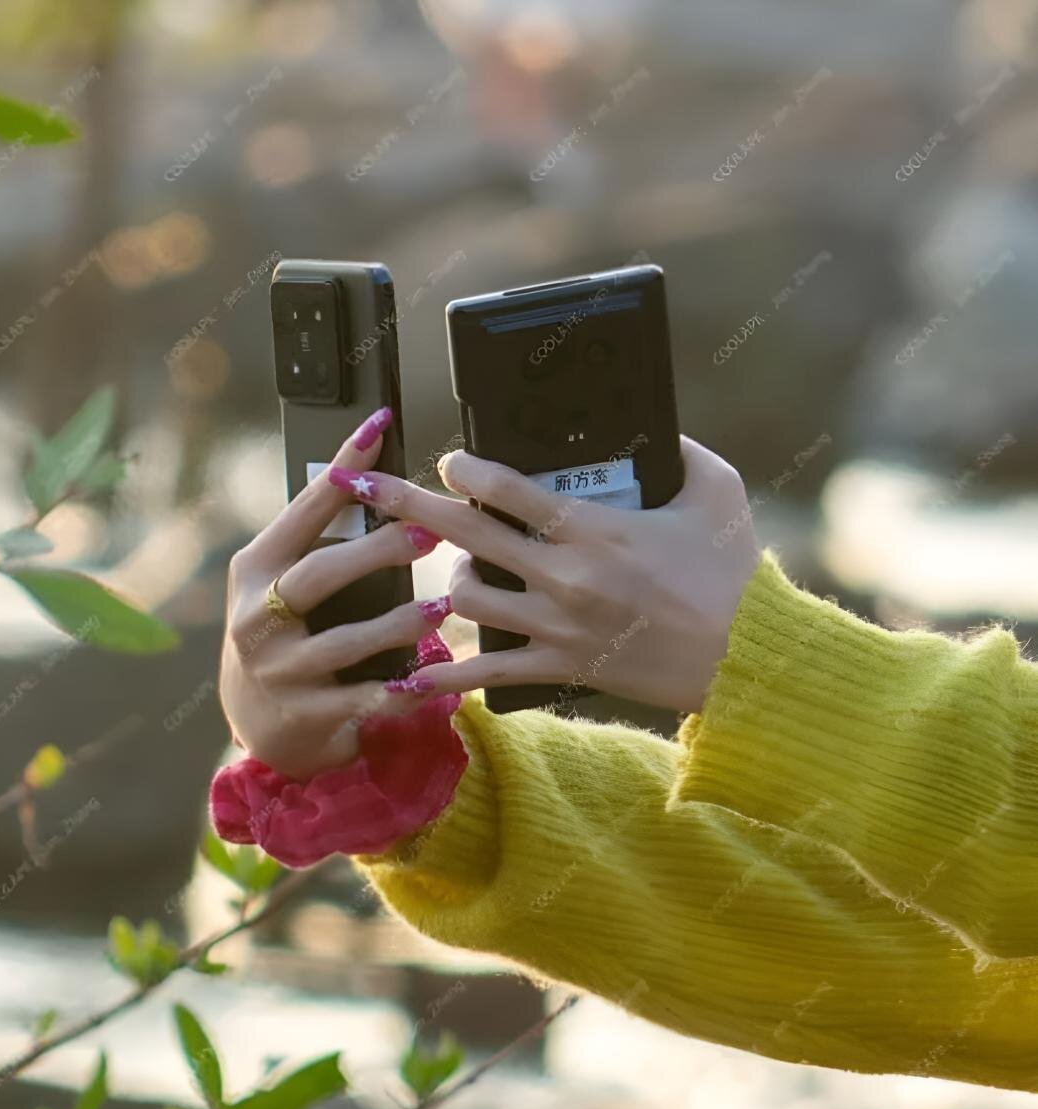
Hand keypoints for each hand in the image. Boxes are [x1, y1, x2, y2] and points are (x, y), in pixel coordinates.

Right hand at [219, 409, 449, 780]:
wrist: (258, 723)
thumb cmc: (284, 634)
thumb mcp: (282, 584)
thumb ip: (317, 542)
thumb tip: (375, 475)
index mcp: (256, 569)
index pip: (302, 510)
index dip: (343, 468)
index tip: (380, 428)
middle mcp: (257, 618)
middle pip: (319, 575)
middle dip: (378, 551)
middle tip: (431, 533)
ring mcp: (279, 670)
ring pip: (345, 643)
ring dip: (399, 624)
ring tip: (443, 608)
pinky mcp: (306, 715)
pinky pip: (364, 700)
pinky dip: (402, 689)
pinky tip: (434, 680)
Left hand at [325, 435, 759, 713]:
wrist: (744, 657)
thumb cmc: (732, 572)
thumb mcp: (718, 492)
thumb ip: (680, 452)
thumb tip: (654, 428)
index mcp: (594, 528)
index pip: (509, 488)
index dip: (467, 467)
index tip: (447, 458)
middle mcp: (563, 576)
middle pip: (467, 535)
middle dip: (408, 505)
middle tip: (367, 485)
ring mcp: (556, 625)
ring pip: (467, 601)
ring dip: (444, 582)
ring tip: (449, 570)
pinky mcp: (559, 666)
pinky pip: (488, 673)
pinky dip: (446, 675)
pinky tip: (409, 675)